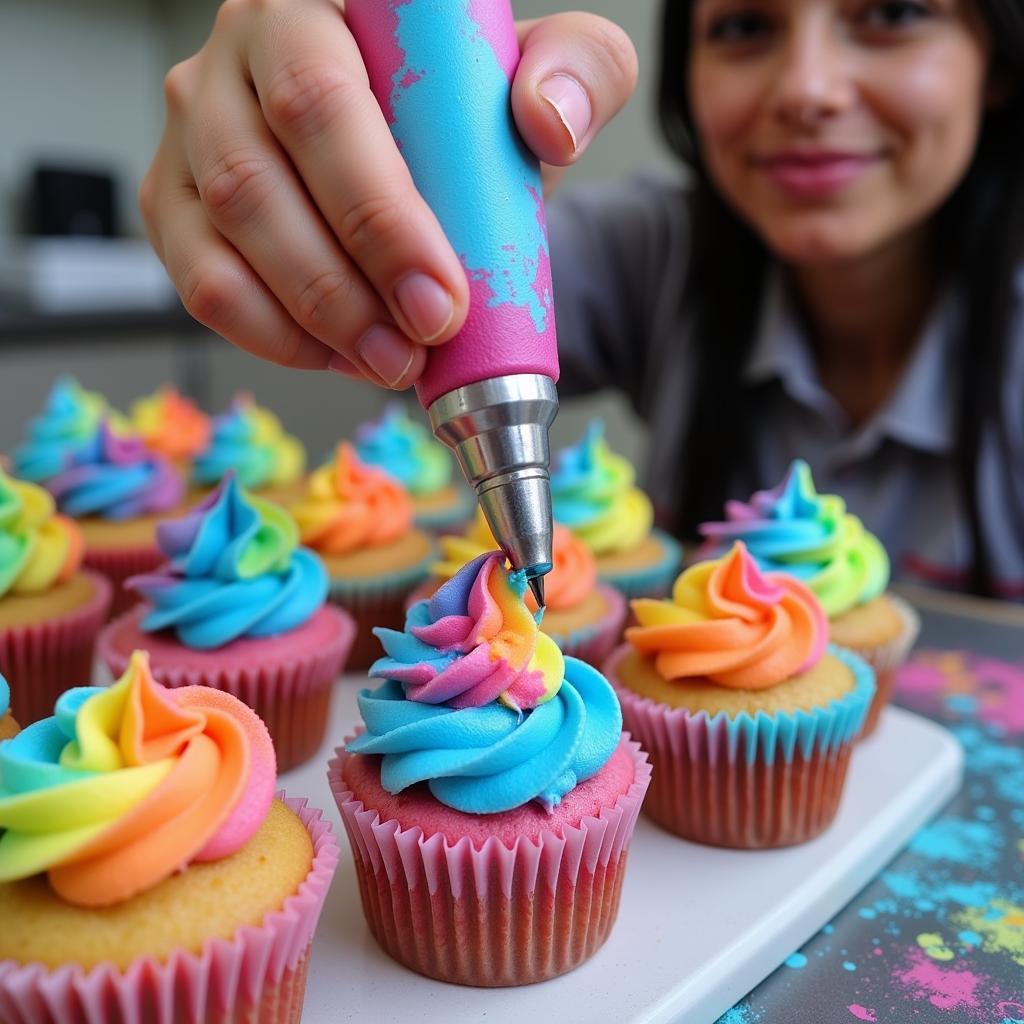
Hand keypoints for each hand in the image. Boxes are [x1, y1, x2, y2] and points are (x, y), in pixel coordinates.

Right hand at [141, 0, 637, 387]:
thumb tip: (547, 121)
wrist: (430, 153)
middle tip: (422, 340)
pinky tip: (341, 355)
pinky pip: (203, 285)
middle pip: (259, 180)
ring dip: (315, 321)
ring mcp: (194, 132)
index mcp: (316, 6)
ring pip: (226, 237)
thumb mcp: (548, 73)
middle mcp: (236, 57)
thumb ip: (577, 70)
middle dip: (349, 287)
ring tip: (394, 362)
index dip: (378, 213)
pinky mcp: (174, 204)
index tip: (442, 295)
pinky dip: (274, 337)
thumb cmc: (472, 112)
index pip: (321, 102)